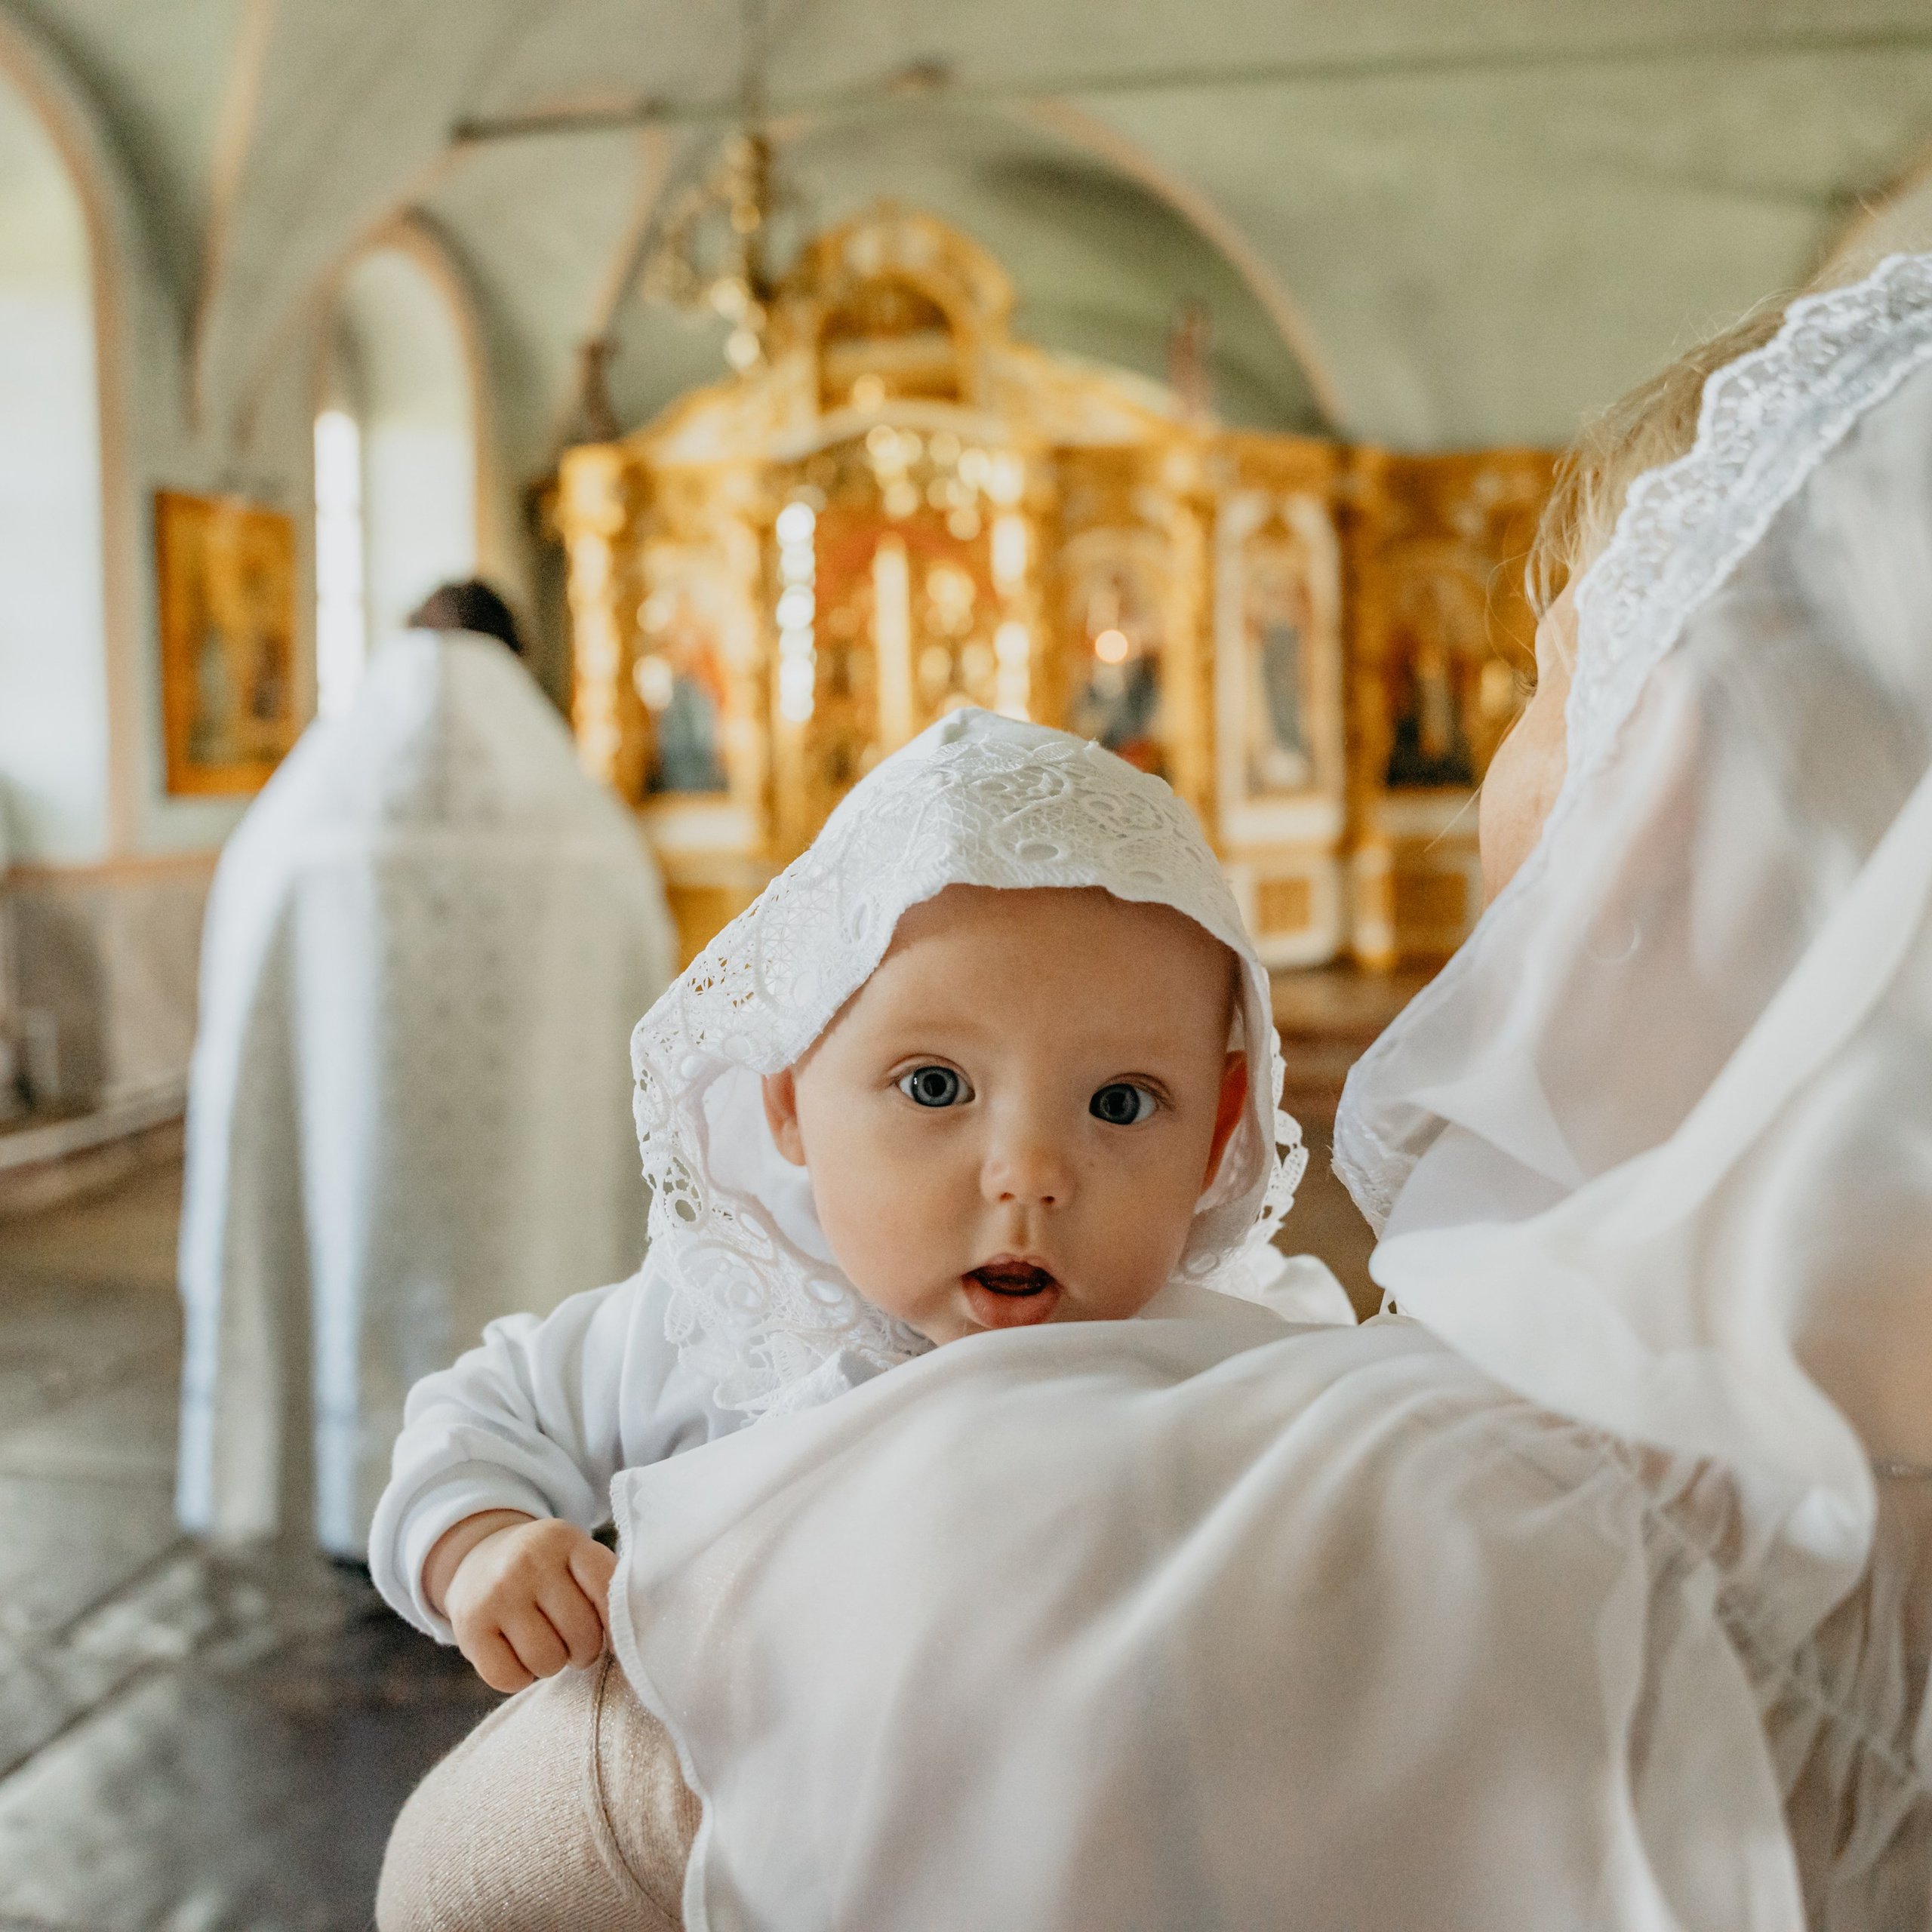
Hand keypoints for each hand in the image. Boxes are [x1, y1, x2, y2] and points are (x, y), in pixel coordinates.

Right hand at [429, 1512, 617, 1692]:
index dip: (617, 1623)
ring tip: (545, 1644)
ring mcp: (496, 1594)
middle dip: (584, 1649)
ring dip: (552, 1664)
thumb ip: (604, 1585)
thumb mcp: (573, 1556)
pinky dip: (519, 1678)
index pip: (607, 1587)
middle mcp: (529, 1562)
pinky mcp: (470, 1628)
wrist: (478, 1559)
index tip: (614, 1636)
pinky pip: (510, 1679)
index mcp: (564, 1539)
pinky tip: (516, 1655)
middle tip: (573, 1642)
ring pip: (547, 1661)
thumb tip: (630, 1641)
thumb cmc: (544, 1570)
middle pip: (581, 1633)